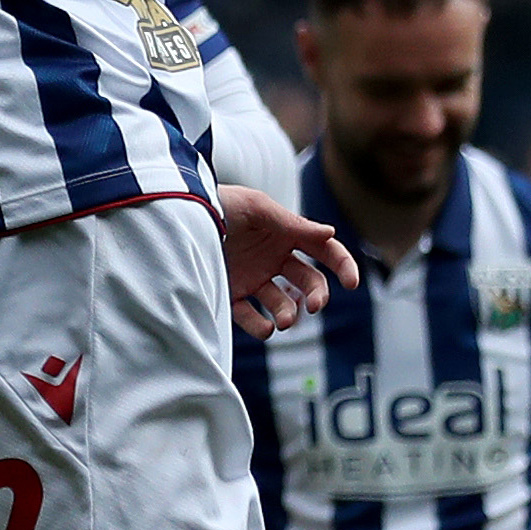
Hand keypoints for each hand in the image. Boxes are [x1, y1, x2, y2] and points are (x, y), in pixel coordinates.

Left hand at [217, 183, 358, 337]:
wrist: (178, 215)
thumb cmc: (219, 201)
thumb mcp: (256, 206)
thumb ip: (292, 223)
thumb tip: (330, 233)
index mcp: (286, 233)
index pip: (324, 249)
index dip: (343, 265)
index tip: (352, 283)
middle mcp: (274, 258)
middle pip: (309, 281)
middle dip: (317, 295)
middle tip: (314, 306)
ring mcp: (254, 277)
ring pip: (284, 304)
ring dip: (289, 314)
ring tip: (285, 321)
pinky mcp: (232, 294)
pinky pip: (251, 317)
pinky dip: (260, 327)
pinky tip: (264, 327)